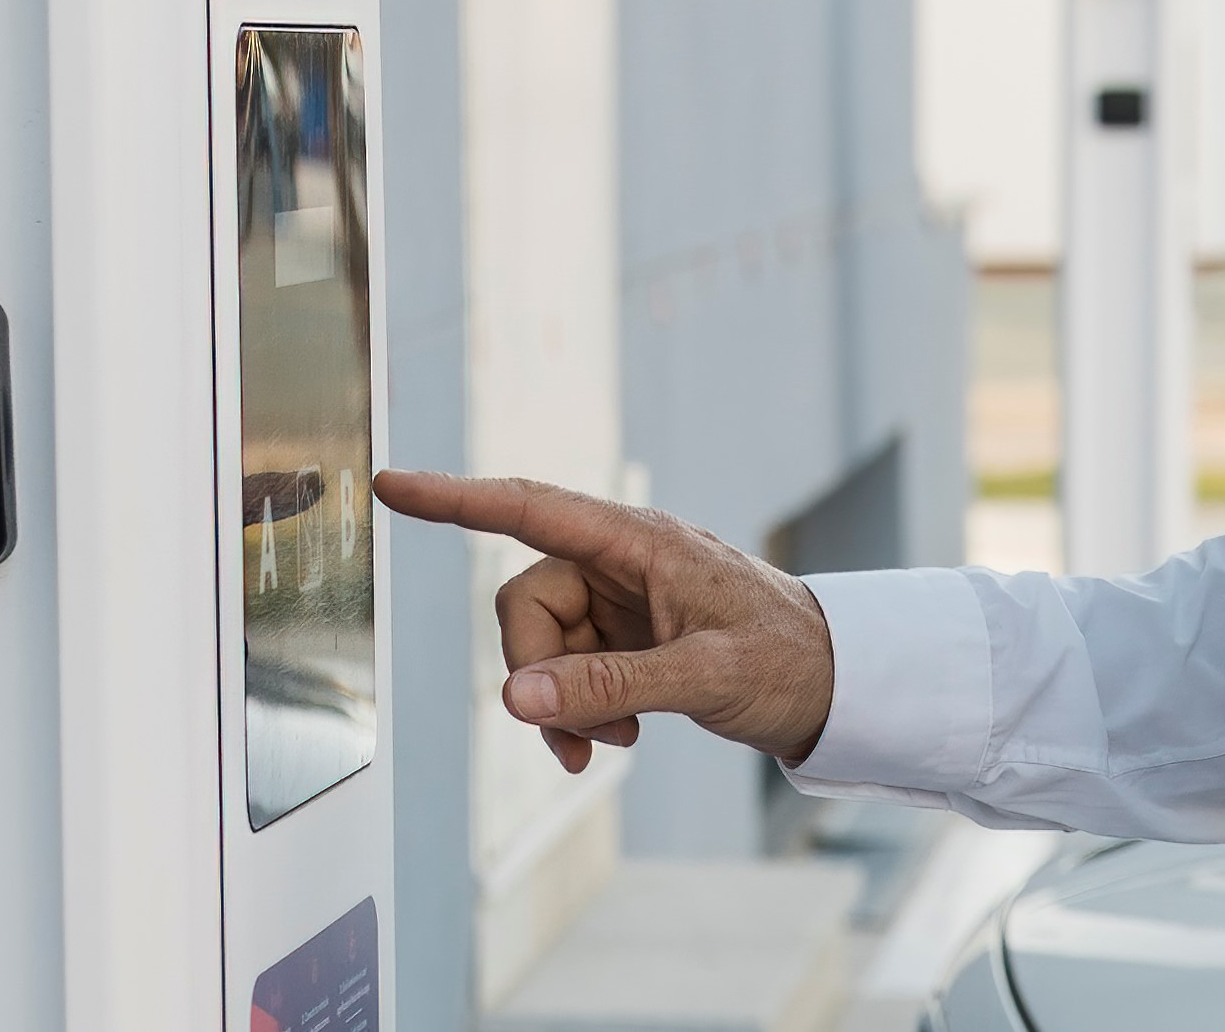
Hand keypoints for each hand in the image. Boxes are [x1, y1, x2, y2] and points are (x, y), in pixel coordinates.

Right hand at [372, 468, 837, 773]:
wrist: (833, 686)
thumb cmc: (786, 659)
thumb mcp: (703, 676)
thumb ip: (609, 685)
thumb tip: (516, 698)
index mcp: (638, 541)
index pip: (527, 507)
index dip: (454, 498)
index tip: (391, 483)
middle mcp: (618, 562)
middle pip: (523, 604)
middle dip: (538, 672)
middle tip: (585, 734)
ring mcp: (617, 601)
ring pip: (538, 647)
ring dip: (562, 703)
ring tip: (617, 742)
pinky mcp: (621, 638)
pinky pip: (564, 672)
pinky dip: (578, 712)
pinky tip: (621, 736)